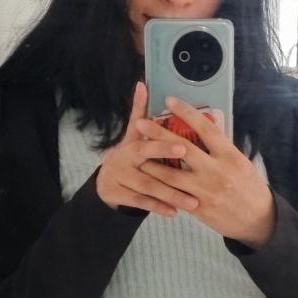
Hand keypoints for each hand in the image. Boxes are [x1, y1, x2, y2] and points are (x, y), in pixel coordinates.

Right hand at [94, 81, 199, 215]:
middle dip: (169, 169)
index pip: (147, 142)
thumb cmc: (129, 156)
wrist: (105, 183)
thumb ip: (139, 113)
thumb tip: (142, 84)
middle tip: (193, 175)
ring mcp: (118, 178)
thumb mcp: (132, 136)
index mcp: (130, 144)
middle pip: (147, 164)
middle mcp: (122, 159)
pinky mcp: (117, 195)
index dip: (163, 144)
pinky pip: (141, 202)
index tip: (184, 147)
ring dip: (171, 194)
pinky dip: (158, 207)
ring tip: (193, 201)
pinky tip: (174, 212)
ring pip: (148, 187)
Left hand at [134, 94, 276, 247]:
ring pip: (171, 175)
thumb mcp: (241, 162)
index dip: (187, 113)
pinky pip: (174, 195)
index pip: (205, 129)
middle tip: (141, 123)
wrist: (258, 220)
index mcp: (230, 156)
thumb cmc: (250, 187)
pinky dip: (159, 186)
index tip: (170, 101)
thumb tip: (208, 124)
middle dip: (158, 134)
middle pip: (182, 148)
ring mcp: (205, 191)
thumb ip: (222, 146)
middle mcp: (216, 171)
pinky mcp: (198, 208)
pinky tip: (147, 178)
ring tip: (135, 151)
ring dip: (151, 162)